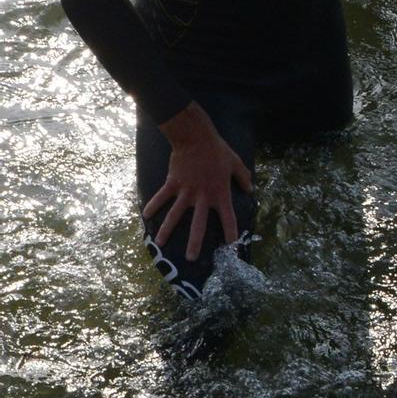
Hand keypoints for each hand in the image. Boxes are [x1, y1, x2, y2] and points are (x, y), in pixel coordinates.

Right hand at [143, 104, 251, 258]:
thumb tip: (250, 190)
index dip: (230, 231)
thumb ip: (243, 178)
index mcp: (220, 193)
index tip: (230, 245)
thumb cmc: (218, 150)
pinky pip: (161, 197)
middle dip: (195, 243)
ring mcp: (186, 191)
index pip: (228, 217)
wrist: (195, 138)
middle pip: (198, 224)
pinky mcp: (172, 184)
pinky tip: (145, 216)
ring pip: (175, 215)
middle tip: (191, 259)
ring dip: (167, 230)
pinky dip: (153, 206)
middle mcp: (203, 197)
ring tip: (160, 244)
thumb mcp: (236, 163)